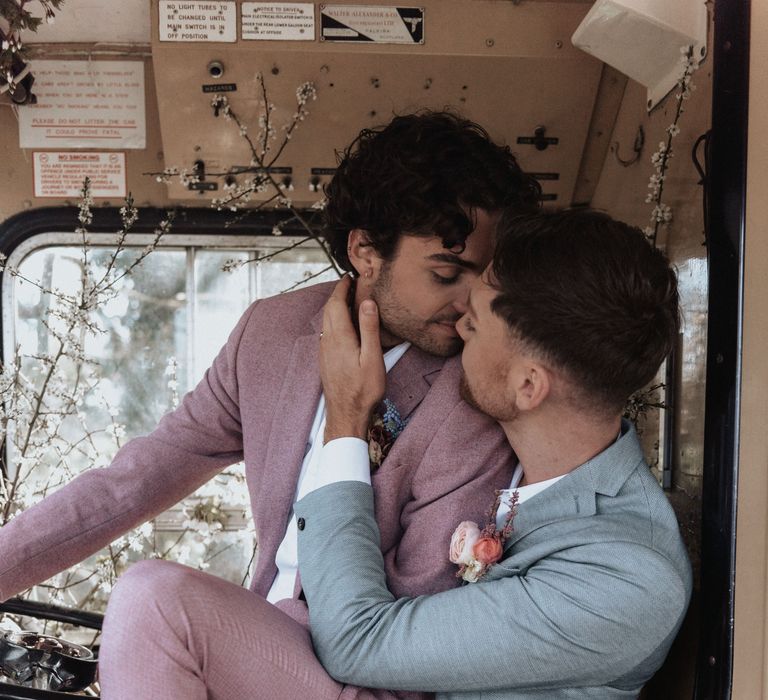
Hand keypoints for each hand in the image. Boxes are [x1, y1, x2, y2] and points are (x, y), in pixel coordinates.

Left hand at [320, 276, 385, 442]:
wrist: (346, 414)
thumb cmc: (363, 390)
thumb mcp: (372, 359)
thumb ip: (369, 329)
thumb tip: (367, 302)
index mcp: (340, 337)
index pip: (336, 304)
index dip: (342, 288)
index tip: (350, 277)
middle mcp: (328, 341)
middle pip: (329, 309)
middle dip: (337, 294)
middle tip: (349, 284)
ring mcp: (324, 351)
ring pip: (326, 320)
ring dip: (335, 306)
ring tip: (348, 299)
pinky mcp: (325, 359)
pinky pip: (327, 331)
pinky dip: (334, 319)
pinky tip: (343, 324)